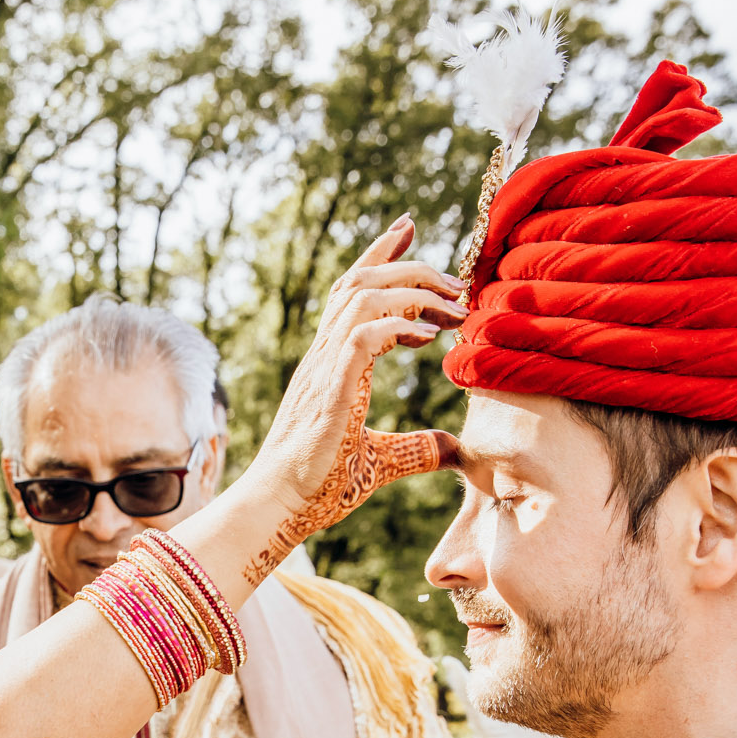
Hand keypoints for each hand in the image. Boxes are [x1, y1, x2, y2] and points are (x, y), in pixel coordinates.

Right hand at [243, 216, 466, 580]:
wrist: (280, 508)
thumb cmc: (318, 487)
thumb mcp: (381, 462)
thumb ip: (416, 449)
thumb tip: (453, 448)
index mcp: (332, 363)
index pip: (354, 292)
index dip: (380, 255)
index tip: (409, 229)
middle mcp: (324, 356)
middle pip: (360, 281)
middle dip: (410, 266)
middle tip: (457, 279)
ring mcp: (323, 370)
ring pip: (362, 298)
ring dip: (413, 292)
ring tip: (455, 308)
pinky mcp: (329, 391)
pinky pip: (361, 338)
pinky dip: (397, 327)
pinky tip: (429, 338)